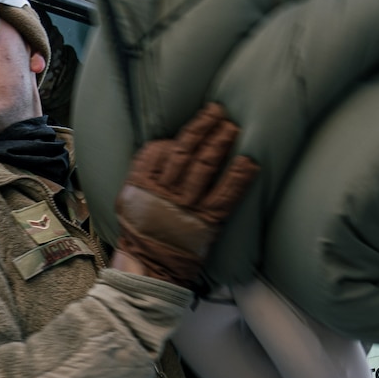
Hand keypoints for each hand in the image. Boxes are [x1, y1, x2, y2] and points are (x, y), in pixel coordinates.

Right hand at [113, 104, 257, 287]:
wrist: (149, 266)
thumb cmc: (141, 232)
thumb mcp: (129, 199)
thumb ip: (143, 174)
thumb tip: (165, 148)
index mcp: (142, 183)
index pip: (159, 149)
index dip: (178, 136)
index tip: (195, 125)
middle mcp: (165, 190)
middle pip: (186, 150)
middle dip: (204, 127)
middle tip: (219, 111)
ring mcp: (186, 205)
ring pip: (205, 165)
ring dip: (221, 143)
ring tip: (232, 127)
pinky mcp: (207, 220)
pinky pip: (226, 194)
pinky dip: (239, 176)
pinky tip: (249, 161)